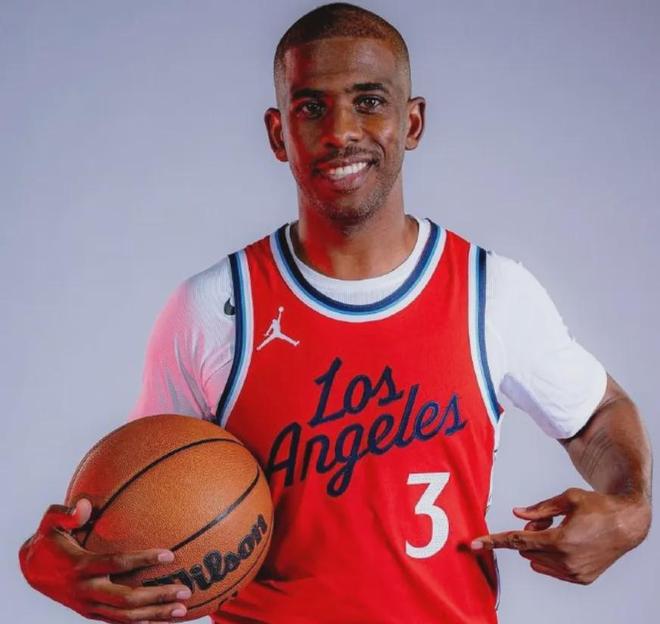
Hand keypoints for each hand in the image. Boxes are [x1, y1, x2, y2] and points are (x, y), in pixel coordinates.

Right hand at [19, 499, 190, 622]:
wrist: (31, 570)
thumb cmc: (48, 539)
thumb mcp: (50, 523)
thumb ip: (65, 513)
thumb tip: (84, 505)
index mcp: (81, 567)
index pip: (117, 564)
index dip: (143, 559)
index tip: (169, 554)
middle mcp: (86, 591)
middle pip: (127, 599)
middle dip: (157, 596)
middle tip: (185, 589)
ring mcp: (89, 606)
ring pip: (126, 617)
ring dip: (156, 615)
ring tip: (183, 610)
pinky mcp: (91, 614)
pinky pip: (120, 622)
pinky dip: (142, 623)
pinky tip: (163, 620)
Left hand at [470, 487, 649, 584]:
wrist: (628, 524)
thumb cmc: (598, 507)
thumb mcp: (567, 499)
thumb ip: (539, 509)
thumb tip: (516, 514)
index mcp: (560, 540)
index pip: (517, 541)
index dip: (494, 541)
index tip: (474, 544)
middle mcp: (566, 561)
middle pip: (527, 549)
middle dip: (528, 535)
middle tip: (545, 522)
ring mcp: (574, 573)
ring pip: (537, 560)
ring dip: (539, 547)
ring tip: (560, 531)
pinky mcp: (581, 579)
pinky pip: (552, 569)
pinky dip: (551, 557)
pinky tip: (569, 543)